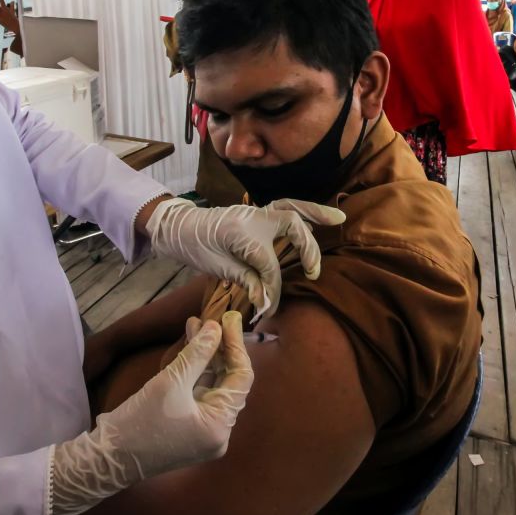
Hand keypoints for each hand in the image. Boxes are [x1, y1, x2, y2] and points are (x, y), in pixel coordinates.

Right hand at [50, 312, 252, 514]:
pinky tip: (188, 348)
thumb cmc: (139, 422)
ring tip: (195, 326)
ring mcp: (204, 433)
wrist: (106, 459)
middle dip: (218, 349)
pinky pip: (199, 396)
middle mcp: (219, 433)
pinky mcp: (189, 430)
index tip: (229, 318)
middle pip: (227, 383)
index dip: (235, 345)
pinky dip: (195, 374)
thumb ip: (197, 353)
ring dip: (205, 358)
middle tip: (210, 319)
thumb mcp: (170, 382)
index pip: (241, 378)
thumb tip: (216, 328)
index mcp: (221, 426)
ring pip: (211, 387)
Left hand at [144, 198, 346, 319]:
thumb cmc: (195, 247)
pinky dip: (304, 210)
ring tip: (337, 220)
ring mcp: (256, 212)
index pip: (269, 264)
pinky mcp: (258, 212)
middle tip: (313, 272)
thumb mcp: (216, 267)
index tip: (270, 307)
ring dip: (315, 214)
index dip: (272, 288)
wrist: (178, 226)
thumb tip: (266, 300)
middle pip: (291, 227)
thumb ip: (246, 280)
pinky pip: (286, 207)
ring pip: (292, 208)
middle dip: (306, 249)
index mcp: (241, 233)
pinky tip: (319, 217)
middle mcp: (253, 218)